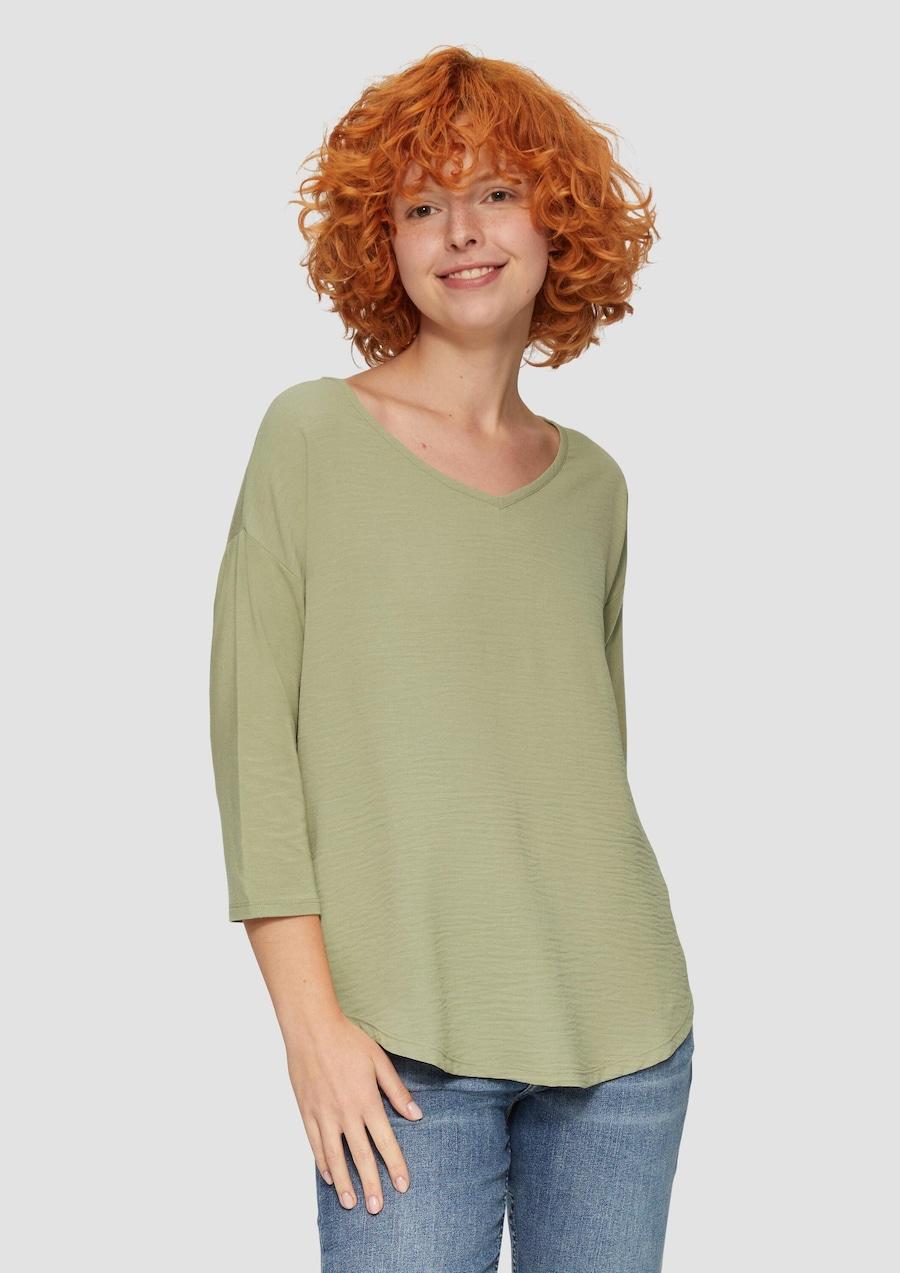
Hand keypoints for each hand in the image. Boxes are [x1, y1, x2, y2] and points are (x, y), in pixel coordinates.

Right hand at [286, 1012, 423, 1213]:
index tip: (403, 1185)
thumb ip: (396, 1090)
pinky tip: (329, 1178)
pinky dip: (322, 1163)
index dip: (395, 1165)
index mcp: (366, 1101)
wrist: (311, 1028)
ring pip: (335, 1157)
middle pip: (360, 1156)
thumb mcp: (378, 1060)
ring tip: (351, 1203)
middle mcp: (345, 1113)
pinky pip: (315, 1144)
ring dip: (344, 1182)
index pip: (385, 1141)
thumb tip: (416, 1114)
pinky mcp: (307, 1112)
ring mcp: (323, 1114)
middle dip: (371, 1184)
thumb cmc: (348, 1040)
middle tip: (376, 1208)